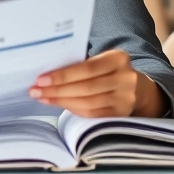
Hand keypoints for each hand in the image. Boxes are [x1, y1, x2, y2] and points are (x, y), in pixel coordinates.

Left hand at [28, 50, 166, 117]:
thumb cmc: (108, 71)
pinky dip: (72, 109)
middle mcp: (126, 79)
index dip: (63, 75)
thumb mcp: (101, 60)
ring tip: (42, 97)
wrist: (137, 88)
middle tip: (35, 91)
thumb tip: (47, 73)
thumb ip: (80, 64)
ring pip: (87, 102)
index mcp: (118, 59)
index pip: (87, 68)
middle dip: (57, 90)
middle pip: (86, 88)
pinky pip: (92, 113)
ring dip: (61, 101)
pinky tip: (57, 104)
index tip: (41, 79)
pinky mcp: (121, 114)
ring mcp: (125, 99)